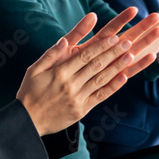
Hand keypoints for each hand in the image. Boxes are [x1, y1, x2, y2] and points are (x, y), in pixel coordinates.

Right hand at [16, 9, 158, 135]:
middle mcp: (71, 85)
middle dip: (114, 52)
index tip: (115, 37)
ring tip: (131, 55)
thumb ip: (51, 54)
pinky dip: (113, 87)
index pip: (85, 56)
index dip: (102, 46)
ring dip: (118, 66)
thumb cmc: (30, 92)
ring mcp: (78, 98)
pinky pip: (100, 96)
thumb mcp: (35, 69)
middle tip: (129, 41)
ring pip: (101, 79)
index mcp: (60, 72)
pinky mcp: (82, 110)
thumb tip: (64, 40)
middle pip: (97, 65)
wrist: (27, 121)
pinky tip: (124, 78)